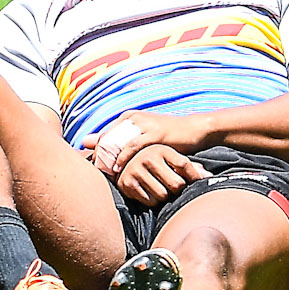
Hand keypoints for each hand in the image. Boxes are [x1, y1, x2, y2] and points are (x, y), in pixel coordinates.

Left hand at [82, 111, 213, 175]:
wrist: (195, 129)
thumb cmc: (168, 135)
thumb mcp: (143, 136)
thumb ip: (122, 140)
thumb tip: (93, 143)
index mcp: (128, 117)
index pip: (103, 135)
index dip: (96, 151)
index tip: (93, 166)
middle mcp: (133, 118)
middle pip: (106, 138)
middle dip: (99, 155)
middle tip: (96, 171)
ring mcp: (143, 124)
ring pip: (117, 141)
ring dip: (108, 157)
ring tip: (103, 172)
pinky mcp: (154, 133)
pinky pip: (133, 146)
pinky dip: (123, 157)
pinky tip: (118, 168)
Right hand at [113, 144, 212, 205]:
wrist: (125, 164)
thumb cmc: (156, 164)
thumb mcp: (171, 161)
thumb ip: (190, 168)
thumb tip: (209, 177)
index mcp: (161, 149)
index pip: (184, 165)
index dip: (193, 176)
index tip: (195, 181)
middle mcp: (147, 157)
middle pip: (176, 184)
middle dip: (177, 189)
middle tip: (174, 187)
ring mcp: (135, 170)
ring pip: (163, 195)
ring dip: (165, 196)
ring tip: (160, 189)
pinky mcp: (127, 183)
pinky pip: (150, 201)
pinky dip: (152, 201)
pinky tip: (149, 192)